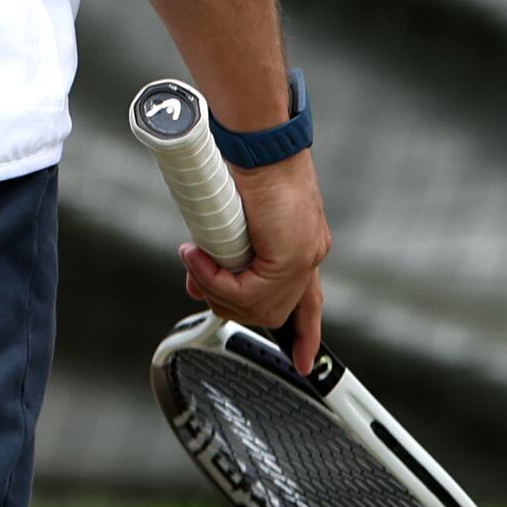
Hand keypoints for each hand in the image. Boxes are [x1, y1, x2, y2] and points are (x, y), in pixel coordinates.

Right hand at [183, 150, 331, 354]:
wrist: (257, 143)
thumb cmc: (244, 167)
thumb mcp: (232, 223)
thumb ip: (225, 256)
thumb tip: (202, 284)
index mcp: (303, 247)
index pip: (310, 303)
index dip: (306, 335)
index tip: (306, 363)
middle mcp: (310, 254)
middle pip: (271, 311)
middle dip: (229, 305)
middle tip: (199, 281)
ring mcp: (304, 257)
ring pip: (257, 306)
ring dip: (218, 291)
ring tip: (196, 263)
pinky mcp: (291, 256)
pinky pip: (249, 291)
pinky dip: (217, 281)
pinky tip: (199, 259)